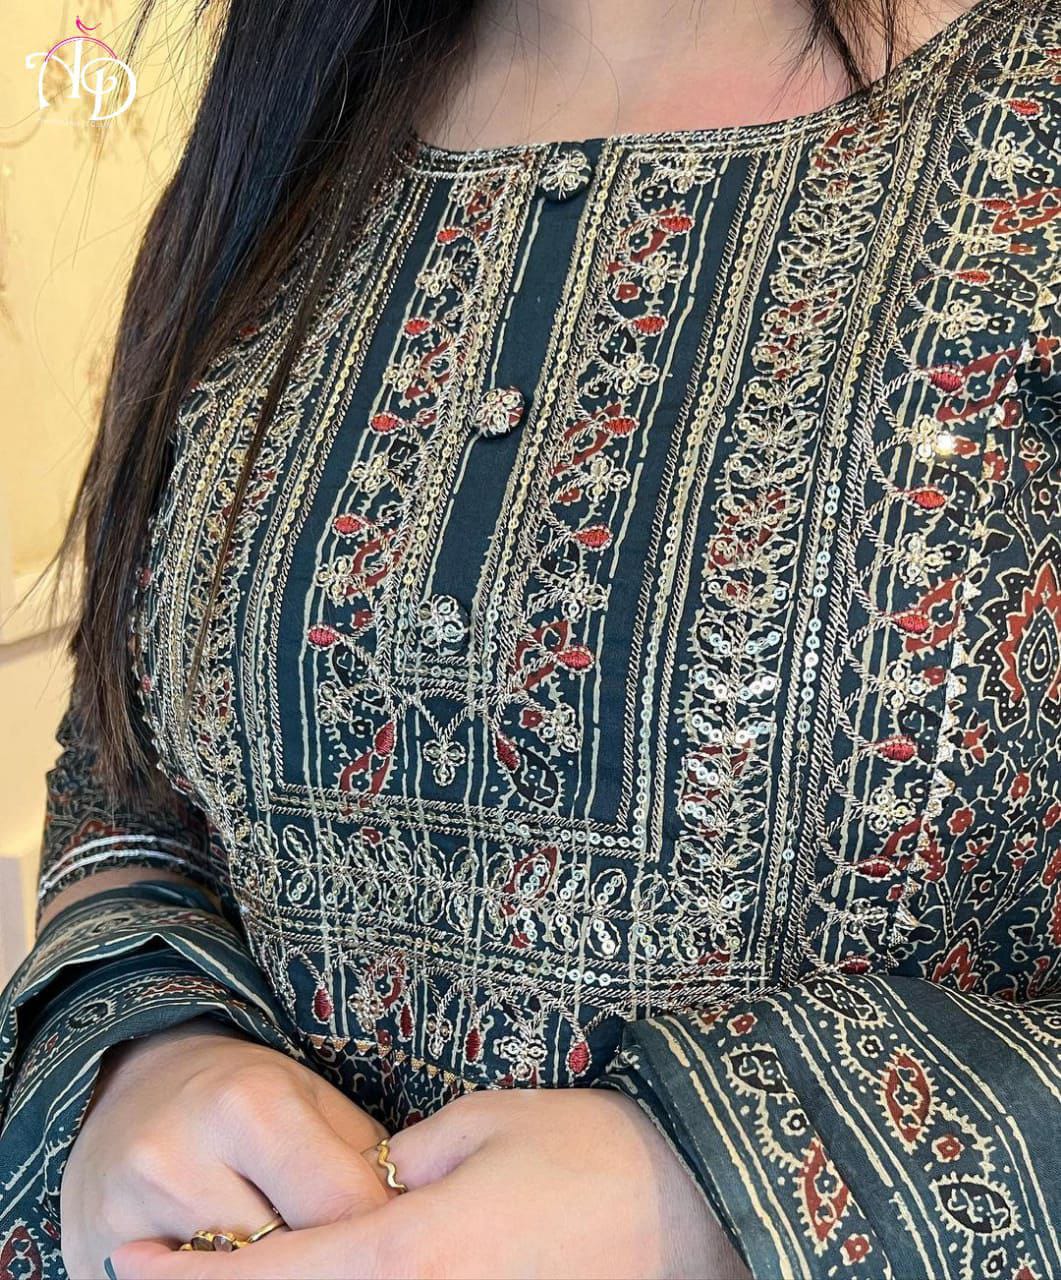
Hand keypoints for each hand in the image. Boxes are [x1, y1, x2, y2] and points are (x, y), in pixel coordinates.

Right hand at [60, 1017, 390, 1279]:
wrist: (130, 1088)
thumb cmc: (242, 1094)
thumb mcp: (311, 1098)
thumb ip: (360, 1159)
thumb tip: (407, 1215)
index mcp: (246, 1104)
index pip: (335, 1204)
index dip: (375, 1226)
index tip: (396, 1232)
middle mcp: (177, 1159)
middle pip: (283, 1256)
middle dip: (326, 1255)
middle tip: (353, 1247)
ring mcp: (128, 1216)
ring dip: (277, 1268)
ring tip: (302, 1248)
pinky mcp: (96, 1257)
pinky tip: (243, 1261)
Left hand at [110, 1088, 749, 1279]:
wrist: (689, 1213)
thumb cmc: (586, 1154)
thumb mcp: (479, 1126)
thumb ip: (398, 1166)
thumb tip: (368, 1191)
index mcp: (404, 1253)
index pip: (270, 1275)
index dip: (187, 1276)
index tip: (124, 1261)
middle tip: (160, 1271)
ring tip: (243, 1263)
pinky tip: (341, 1267)